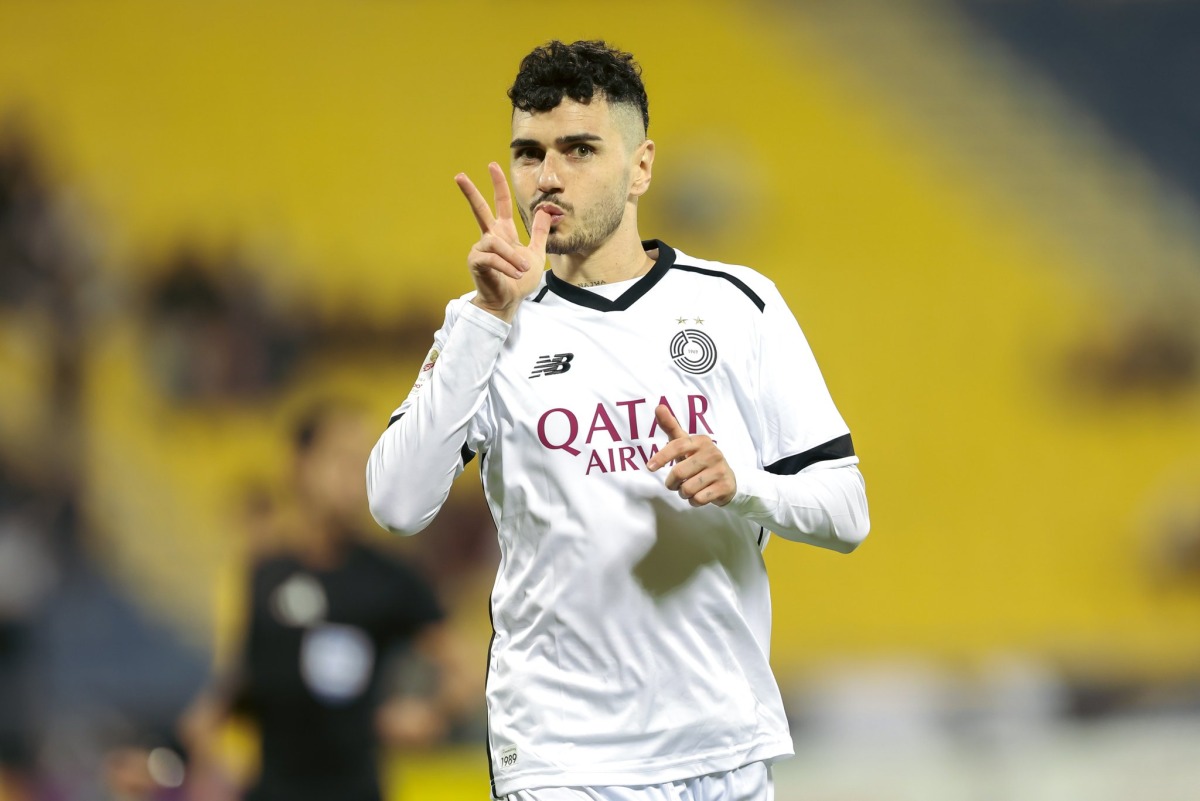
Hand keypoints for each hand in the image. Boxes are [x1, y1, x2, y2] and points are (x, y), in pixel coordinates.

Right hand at [455, 162, 550, 322]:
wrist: (509, 302)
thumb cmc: (519, 281)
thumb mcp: (536, 254)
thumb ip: (539, 233)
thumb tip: (545, 211)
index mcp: (503, 233)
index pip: (500, 204)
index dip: (498, 185)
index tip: (492, 166)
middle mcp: (489, 237)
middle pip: (479, 210)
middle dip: (470, 192)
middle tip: (459, 175)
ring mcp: (480, 249)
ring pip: (496, 243)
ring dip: (512, 257)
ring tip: (521, 270)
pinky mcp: (476, 262)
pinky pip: (492, 258)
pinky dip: (506, 265)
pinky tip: (513, 273)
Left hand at [645, 404, 736, 506]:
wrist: (728, 481)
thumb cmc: (699, 461)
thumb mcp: (686, 444)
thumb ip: (671, 427)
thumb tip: (659, 407)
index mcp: (701, 441)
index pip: (677, 445)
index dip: (661, 456)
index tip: (650, 467)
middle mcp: (712, 453)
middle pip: (679, 472)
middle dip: (672, 483)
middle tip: (675, 484)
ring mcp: (720, 470)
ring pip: (688, 488)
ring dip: (683, 493)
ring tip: (689, 489)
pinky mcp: (724, 486)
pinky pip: (698, 499)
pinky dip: (693, 501)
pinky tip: (699, 495)